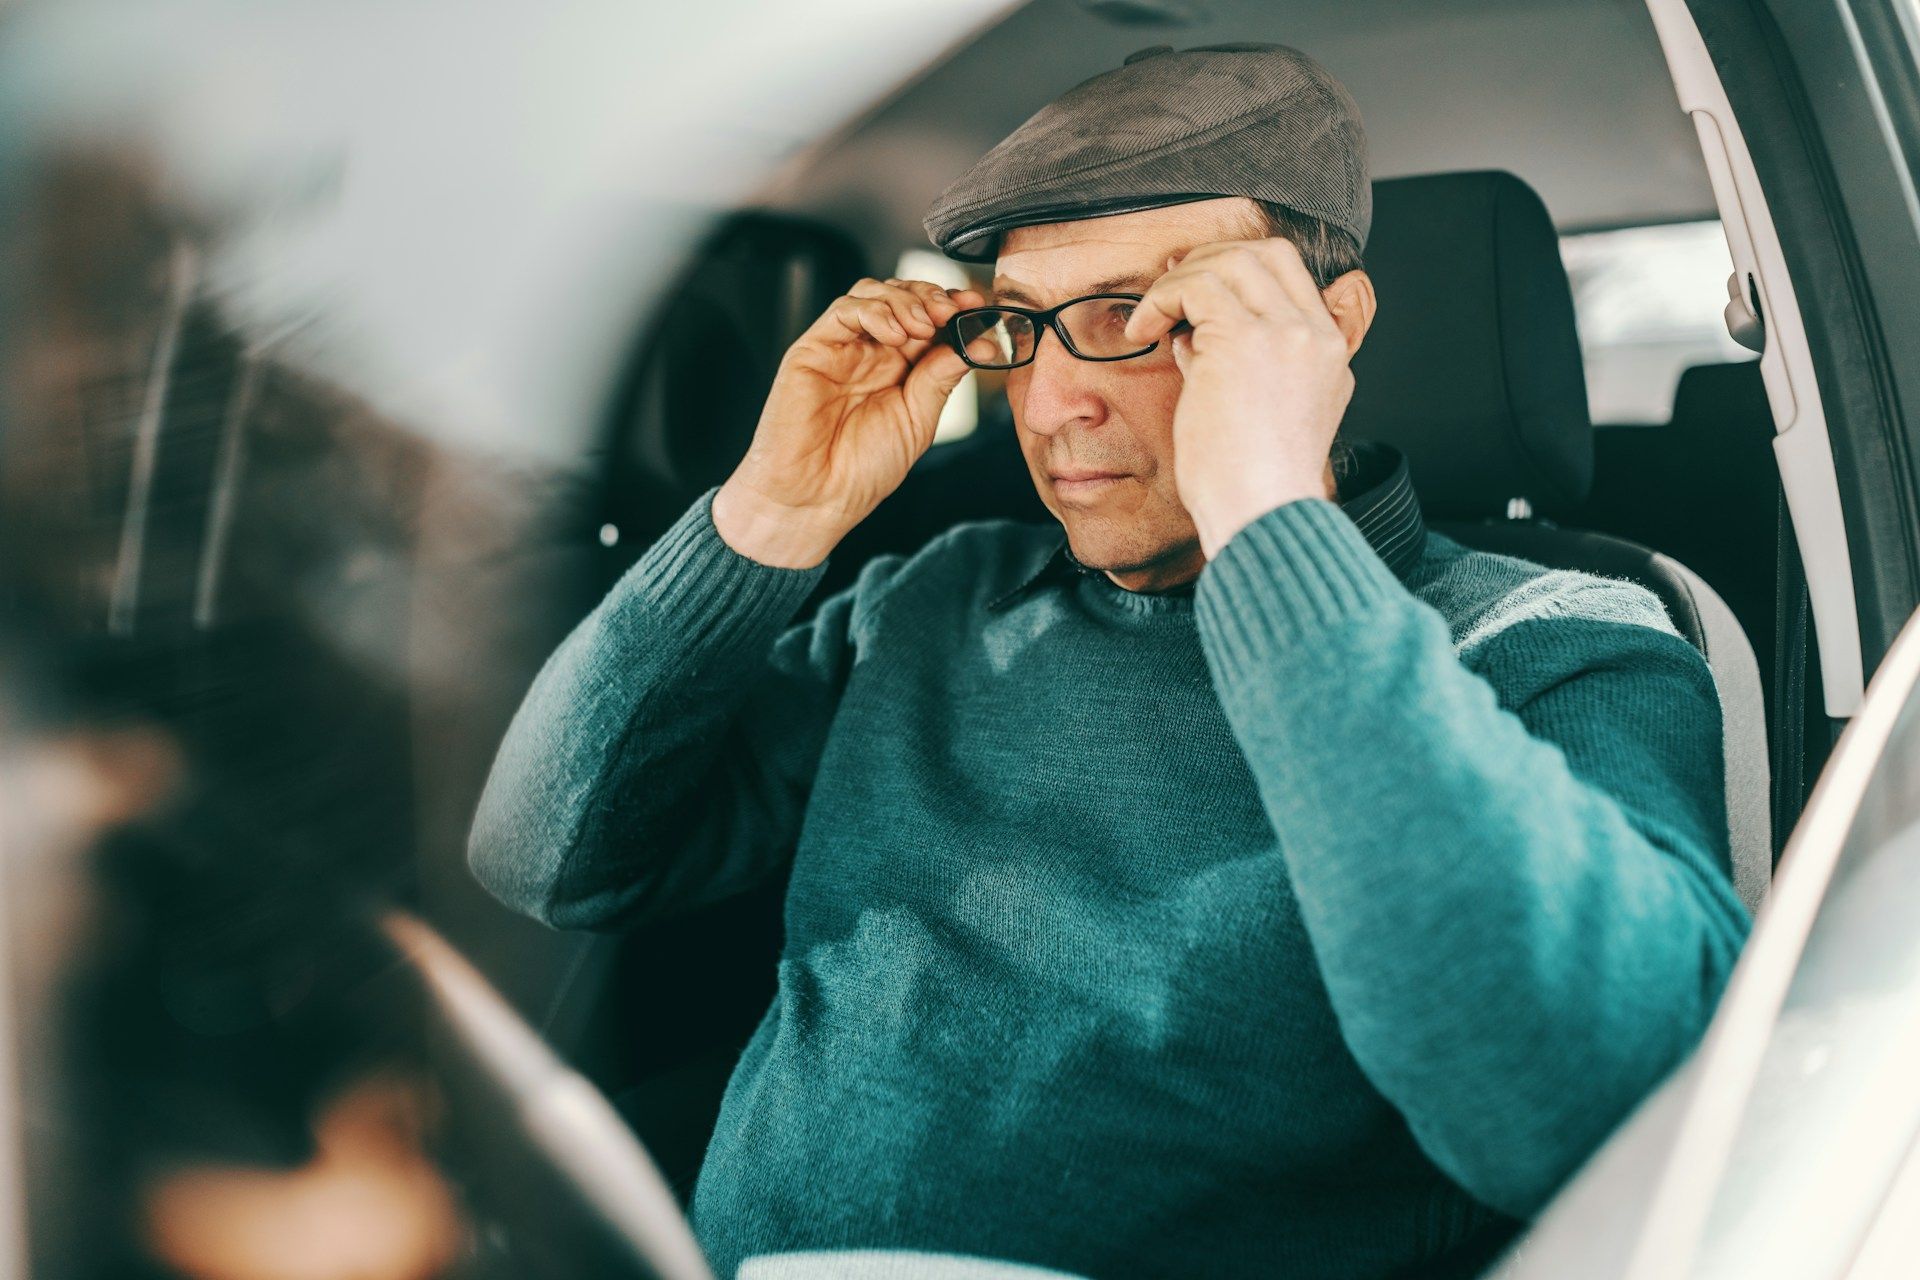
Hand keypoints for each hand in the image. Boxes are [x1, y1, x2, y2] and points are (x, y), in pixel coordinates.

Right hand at [713, 277, 984, 567]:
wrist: (818, 496)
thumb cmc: (861, 468)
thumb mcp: (919, 420)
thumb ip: (941, 377)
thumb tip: (975, 342)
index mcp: (900, 369)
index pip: (929, 320)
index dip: (953, 307)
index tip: (976, 306)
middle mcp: (871, 353)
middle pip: (902, 297)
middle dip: (931, 296)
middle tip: (950, 311)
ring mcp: (843, 347)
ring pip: (873, 294)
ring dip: (905, 300)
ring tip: (922, 325)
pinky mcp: (813, 347)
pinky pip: (844, 310)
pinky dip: (874, 312)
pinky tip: (894, 334)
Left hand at [1122, 238, 1367, 557]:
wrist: (1259, 517)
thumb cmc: (1248, 486)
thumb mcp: (1256, 414)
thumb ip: (1237, 366)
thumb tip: (1192, 334)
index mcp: (1328, 355)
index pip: (1292, 278)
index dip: (1238, 271)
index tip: (1193, 291)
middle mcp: (1317, 337)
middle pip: (1267, 254)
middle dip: (1210, 262)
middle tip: (1169, 291)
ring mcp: (1287, 333)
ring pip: (1230, 261)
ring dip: (1179, 282)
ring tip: (1150, 319)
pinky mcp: (1245, 340)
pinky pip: (1194, 287)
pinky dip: (1160, 299)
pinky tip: (1141, 331)